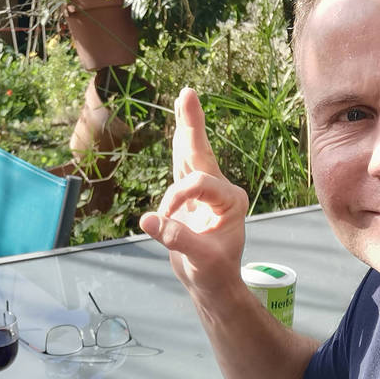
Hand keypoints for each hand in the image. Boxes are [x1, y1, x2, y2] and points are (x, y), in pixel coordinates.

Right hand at [140, 88, 248, 294]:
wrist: (213, 285)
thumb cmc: (213, 276)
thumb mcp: (200, 261)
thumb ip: (177, 239)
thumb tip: (148, 220)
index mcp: (231, 201)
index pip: (198, 183)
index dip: (177, 198)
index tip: (162, 221)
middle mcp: (222, 190)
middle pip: (201, 154)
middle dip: (192, 125)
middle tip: (188, 93)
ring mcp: (207, 192)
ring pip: (192, 155)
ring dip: (186, 128)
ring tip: (185, 98)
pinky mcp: (192, 197)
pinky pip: (182, 167)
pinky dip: (179, 146)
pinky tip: (180, 129)